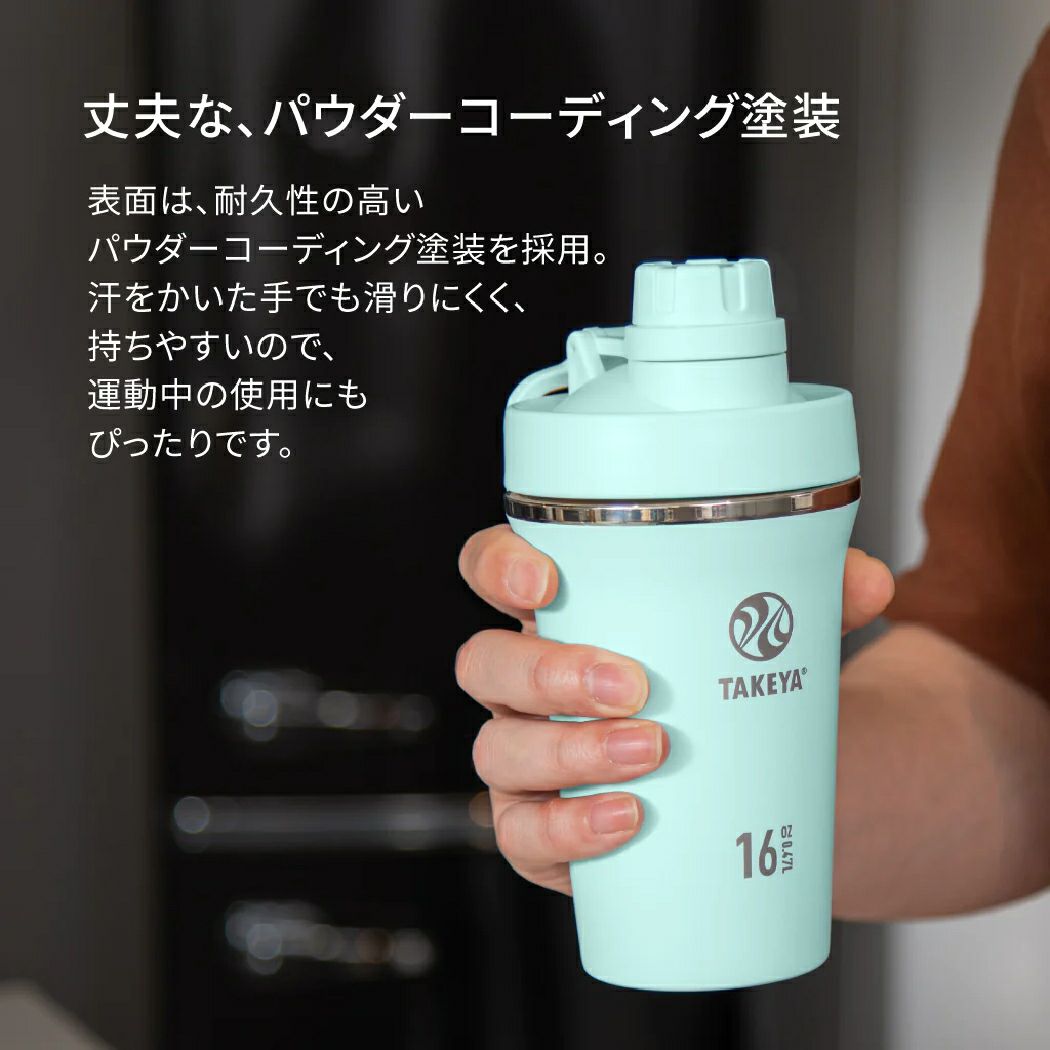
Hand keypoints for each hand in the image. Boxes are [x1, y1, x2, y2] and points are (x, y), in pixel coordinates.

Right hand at [456, 524, 893, 894]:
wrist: (750, 789)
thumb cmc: (728, 692)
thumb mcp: (767, 636)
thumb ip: (815, 599)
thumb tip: (869, 579)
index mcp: (563, 615)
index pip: (495, 570)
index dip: (499, 568)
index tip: (548, 580)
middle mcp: (528, 683)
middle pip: (486, 664)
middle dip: (547, 672)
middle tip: (632, 685)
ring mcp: (526, 756)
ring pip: (499, 747)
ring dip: (566, 751)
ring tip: (650, 753)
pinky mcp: (542, 829)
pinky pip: (522, 835)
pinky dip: (566, 831)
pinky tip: (625, 822)